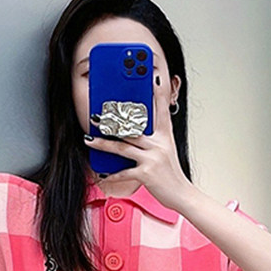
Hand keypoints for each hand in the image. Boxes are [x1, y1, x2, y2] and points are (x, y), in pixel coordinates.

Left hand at [83, 77, 192, 211]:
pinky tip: (102, 175)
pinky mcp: (146, 174)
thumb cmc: (171, 173)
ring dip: (103, 144)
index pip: (161, 109)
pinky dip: (112, 175)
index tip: (154, 76)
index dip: (158, 92)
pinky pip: (124, 172)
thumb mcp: (166, 150)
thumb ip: (154, 138)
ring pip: (123, 147)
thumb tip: (135, 132)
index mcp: (165, 135)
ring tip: (89, 140)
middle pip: (132, 128)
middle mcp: (159, 144)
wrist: (181, 194)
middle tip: (95, 117)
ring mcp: (153, 158)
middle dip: (112, 122)